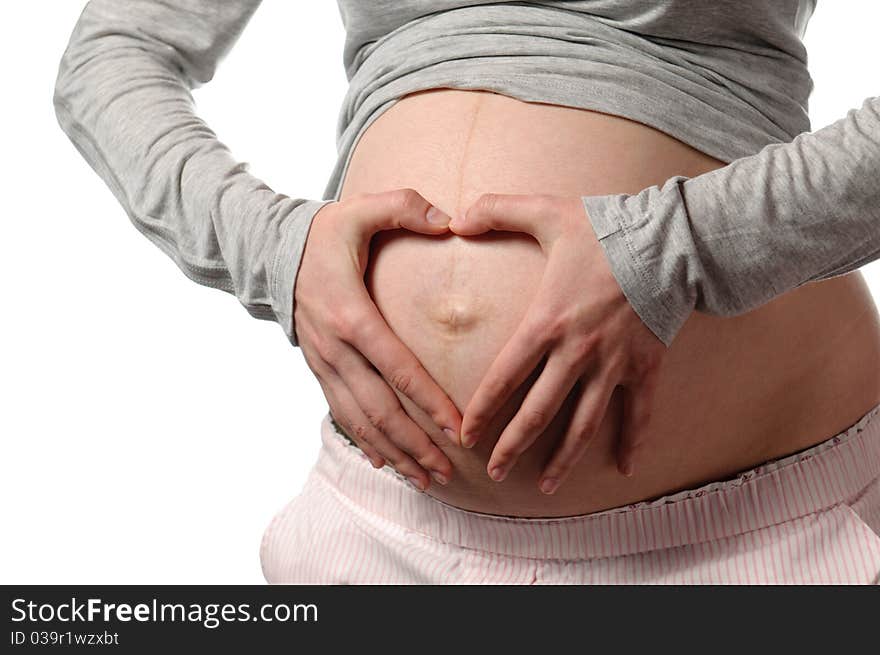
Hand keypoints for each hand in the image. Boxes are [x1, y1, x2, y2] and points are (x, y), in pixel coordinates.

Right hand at [294, 188, 461, 490]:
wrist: (272, 251)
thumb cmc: (325, 233)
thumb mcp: (361, 209)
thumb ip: (405, 207)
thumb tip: (450, 221)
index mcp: (352, 315)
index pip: (397, 368)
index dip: (428, 401)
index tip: (457, 428)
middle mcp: (336, 349)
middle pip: (380, 408)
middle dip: (415, 443)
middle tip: (447, 470)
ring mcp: (324, 364)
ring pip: (361, 421)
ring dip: (394, 452)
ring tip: (426, 478)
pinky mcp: (318, 369)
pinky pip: (342, 414)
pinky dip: (365, 441)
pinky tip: (386, 463)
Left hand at [447, 193, 667, 493]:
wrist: (672, 240)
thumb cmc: (606, 228)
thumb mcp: (547, 212)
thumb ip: (498, 211)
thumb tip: (455, 218)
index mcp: (546, 323)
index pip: (504, 378)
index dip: (482, 410)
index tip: (466, 435)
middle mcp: (577, 353)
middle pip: (538, 413)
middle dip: (513, 447)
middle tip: (495, 472)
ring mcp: (614, 366)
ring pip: (584, 424)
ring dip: (563, 459)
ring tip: (545, 486)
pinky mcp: (646, 368)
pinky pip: (639, 414)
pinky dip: (633, 441)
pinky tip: (624, 469)